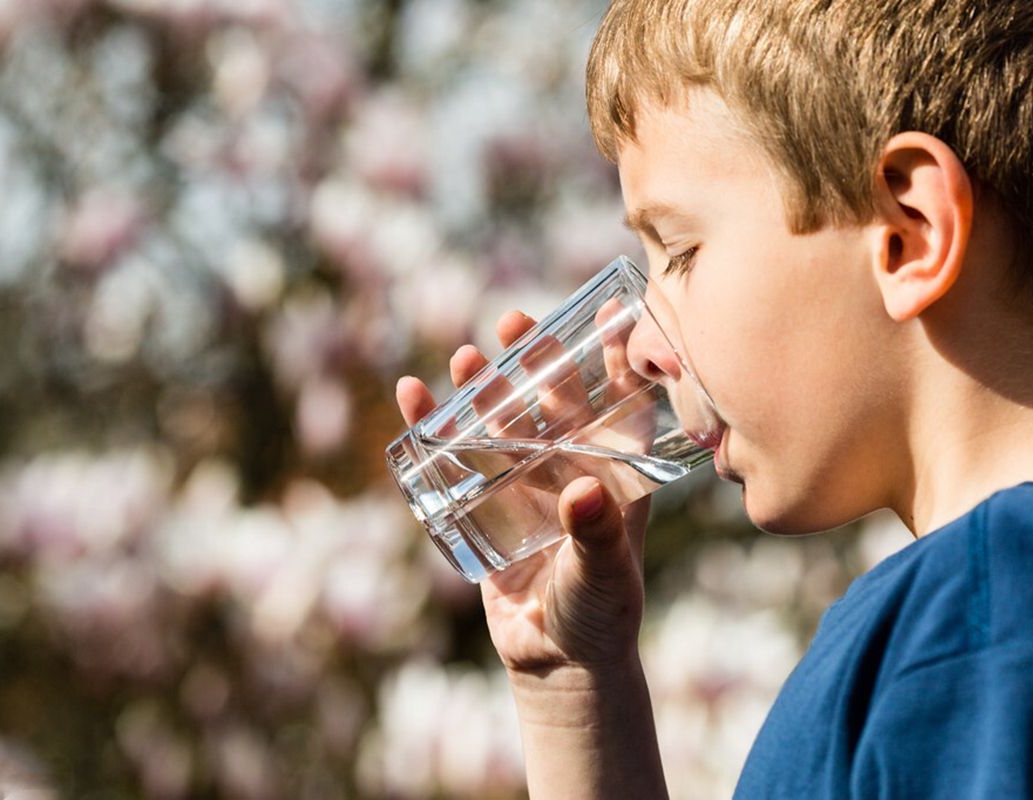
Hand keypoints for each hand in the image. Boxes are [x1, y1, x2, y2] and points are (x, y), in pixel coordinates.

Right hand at [396, 310, 649, 674]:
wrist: (557, 660)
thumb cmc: (599, 612)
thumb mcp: (604, 573)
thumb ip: (596, 535)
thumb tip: (581, 491)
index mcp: (615, 473)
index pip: (619, 404)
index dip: (616, 359)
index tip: (608, 312)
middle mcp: (571, 467)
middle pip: (552, 400)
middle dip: (534, 361)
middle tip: (515, 325)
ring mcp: (525, 483)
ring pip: (501, 420)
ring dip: (484, 388)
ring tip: (467, 358)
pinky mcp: (484, 505)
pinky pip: (455, 458)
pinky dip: (432, 428)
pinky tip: (412, 397)